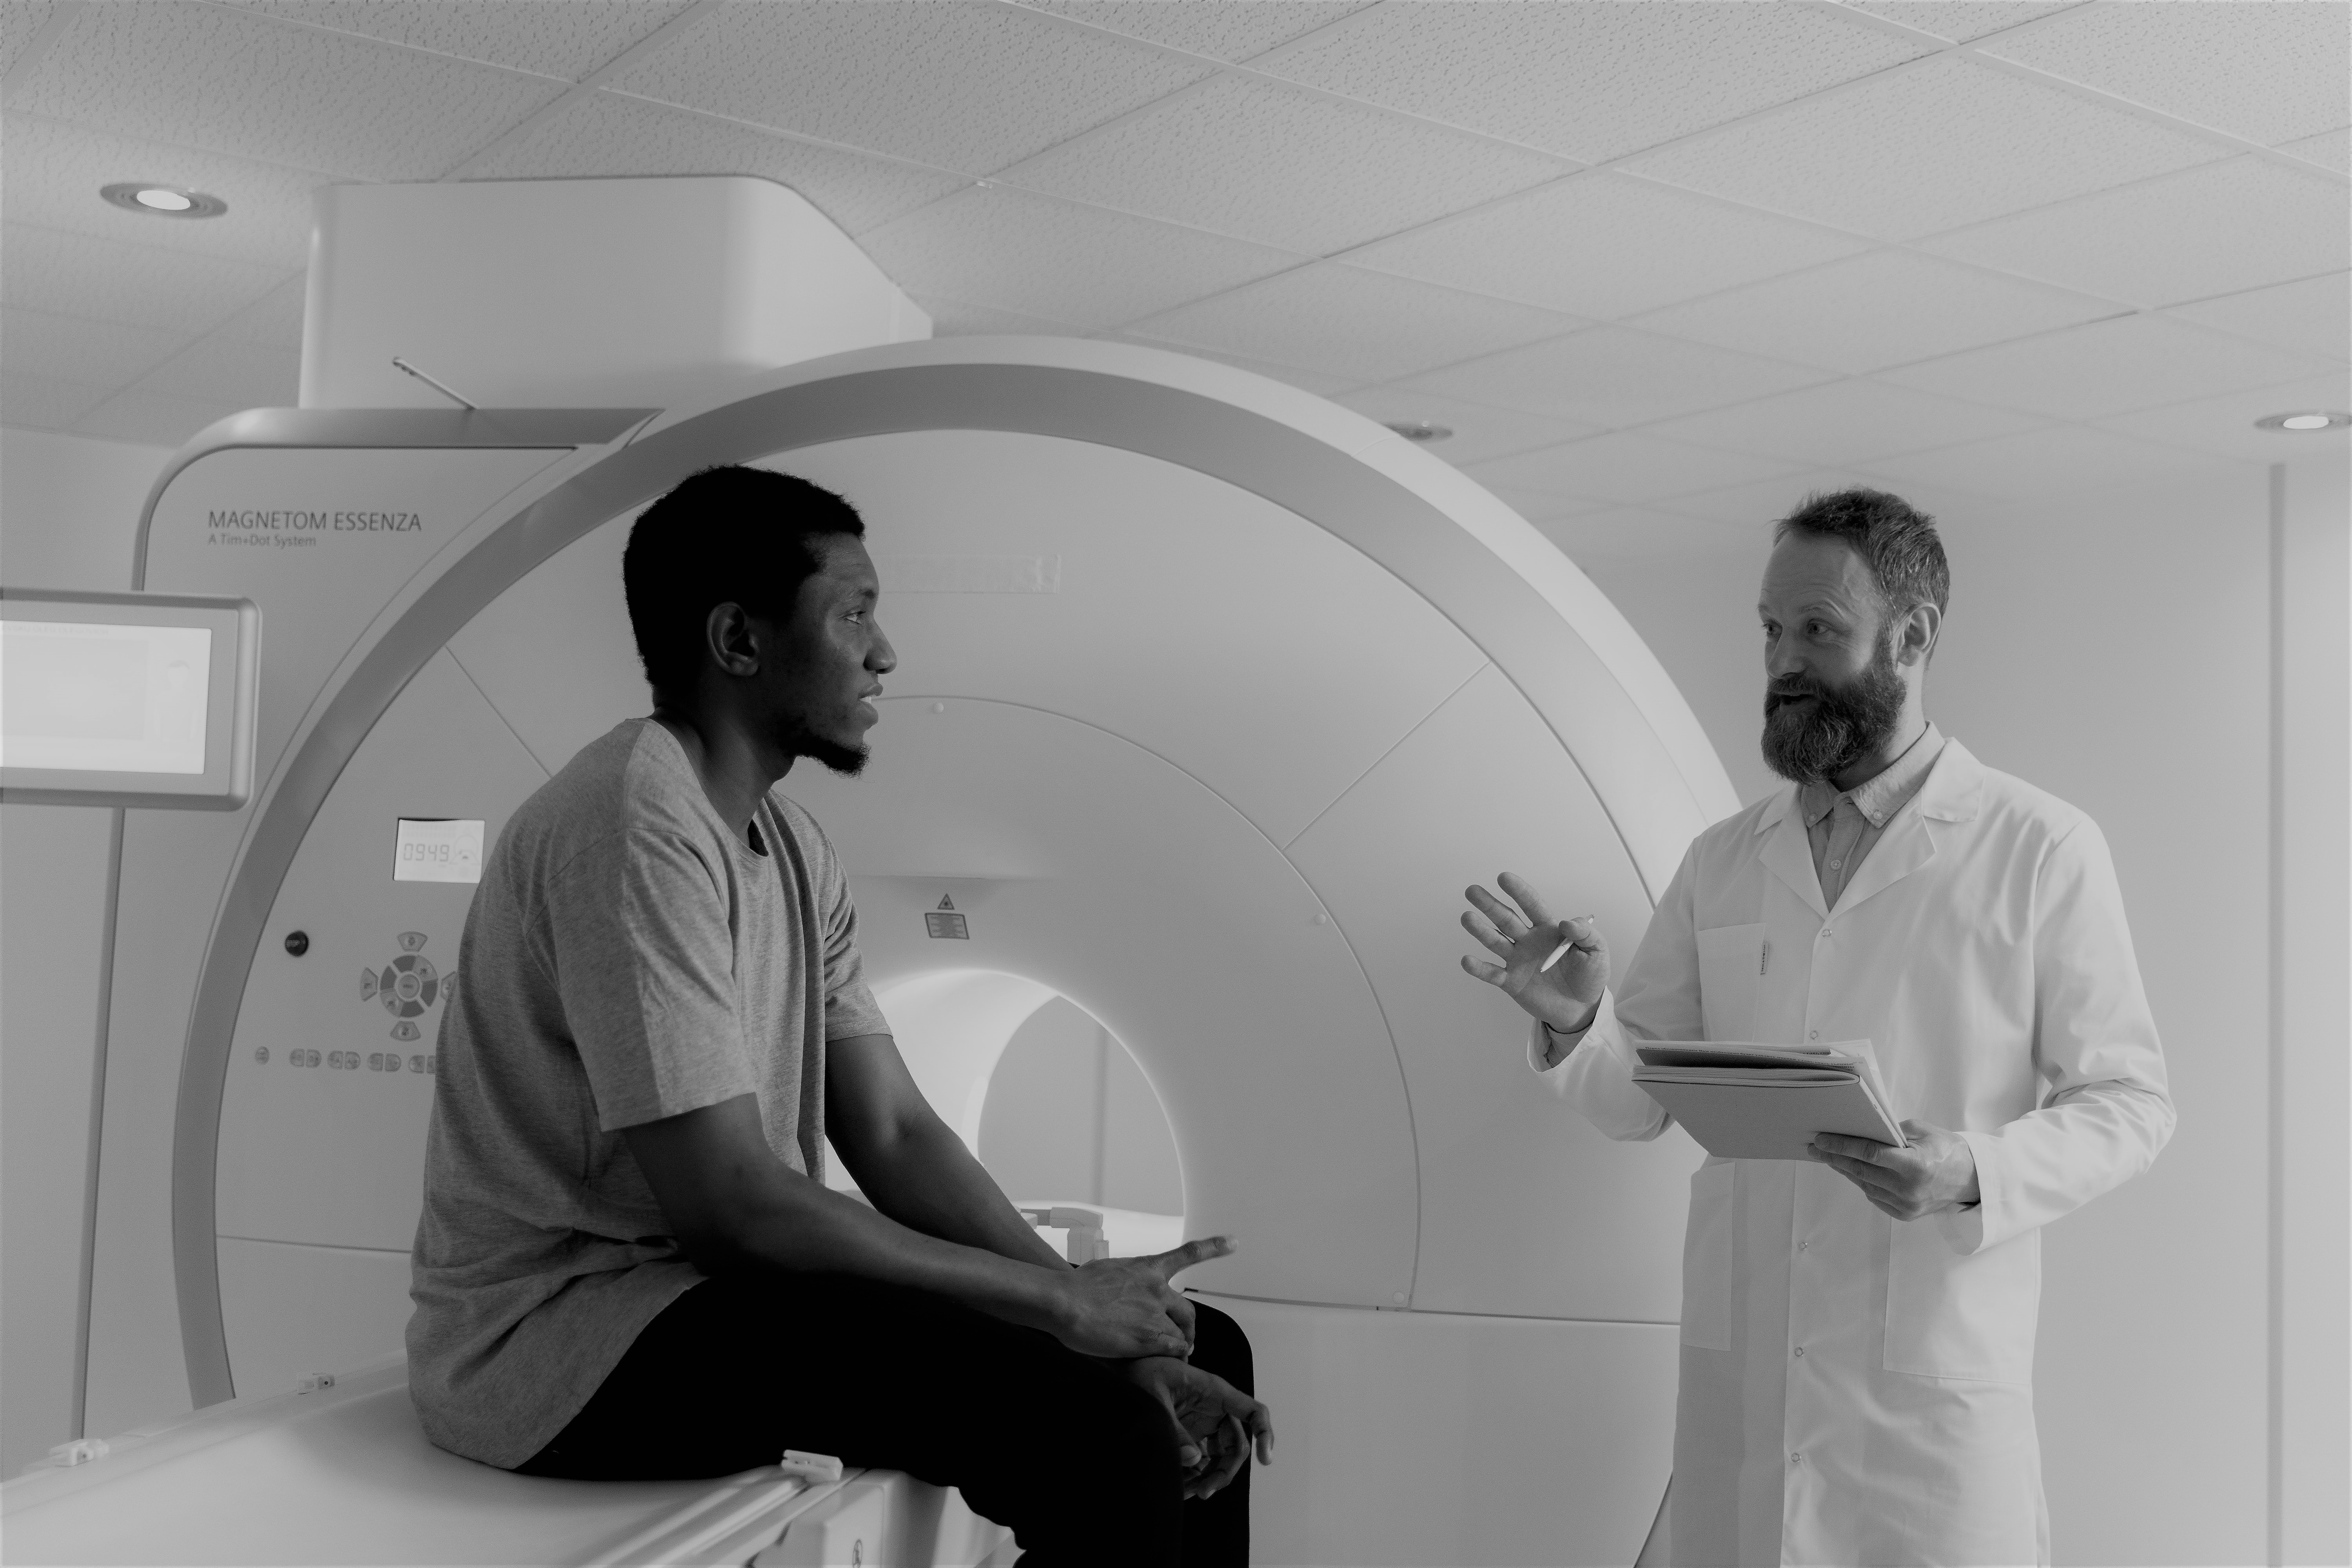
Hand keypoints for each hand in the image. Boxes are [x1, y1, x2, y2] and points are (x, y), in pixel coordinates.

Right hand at [1052, 1237, 1232, 1358]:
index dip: (1214, 1247)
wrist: (1064, 1301)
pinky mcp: (1150, 1337)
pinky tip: (1163, 1361)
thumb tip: (1123, 1289)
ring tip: (1166, 1356)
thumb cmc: (1075, 1287)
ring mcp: (1155, 1313)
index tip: (1233, 1242)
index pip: (1187, 1254)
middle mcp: (1157, 1289)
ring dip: (1175, 1346)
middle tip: (1187, 1339)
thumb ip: (1125, 1281)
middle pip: (1187, 1310)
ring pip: (1179, 1334)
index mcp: (1146, 1268)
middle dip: (1189, 1327)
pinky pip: (1173, 1349)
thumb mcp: (1106, 1271)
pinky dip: (1172, 1356)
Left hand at [1123, 1356, 1273, 1499]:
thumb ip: (1173, 1429)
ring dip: (1209, 1480)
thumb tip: (1194, 1460)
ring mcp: (1204, 1426)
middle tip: (1203, 1492)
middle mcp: (1215, 1411)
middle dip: (1224, 1472)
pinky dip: (1195, 1478)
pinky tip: (1179, 1487)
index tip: (1265, 1460)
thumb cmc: (1142, 1374)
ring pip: (1220, 1460)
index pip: (1253, 1412)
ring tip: (1185, 1493)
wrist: (1124, 1374)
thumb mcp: (1154, 1398)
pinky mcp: (1191, 1438)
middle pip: (1236, 1447)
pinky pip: (1202, 1463)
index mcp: (1215, 1393)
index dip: (1264, 1434)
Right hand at [1460, 872, 1609, 1036]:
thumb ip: (1586, 934)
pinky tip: (1466, 960)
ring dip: (1481, 930)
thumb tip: (1566, 922)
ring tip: (1467, 917)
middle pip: (1506, 919)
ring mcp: (1517, 961)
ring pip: (1495, 941)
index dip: (1519, 891)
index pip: (1531, 906)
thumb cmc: (1589, 977)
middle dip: (1490, 905)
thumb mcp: (1597, 952)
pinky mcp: (1511, 982)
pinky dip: (1479, 968)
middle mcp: (1529, 941)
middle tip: (1472, 891)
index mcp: (1549, 930)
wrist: (1581, 1009)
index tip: (1504, 878)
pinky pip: (1492, 973)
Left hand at [1808, 1120, 1980, 1219]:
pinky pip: (1874, 1196)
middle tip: (1815, 1147)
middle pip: (1861, 1171)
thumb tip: (1862, 1129)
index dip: (1842, 1146)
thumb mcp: (1923, 1131)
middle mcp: (1908, 1189)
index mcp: (1914, 1165)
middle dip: (1834, 1157)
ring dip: (1845, 1170)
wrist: (1973, 1180)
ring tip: (1829, 1157)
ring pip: (1864, 1185)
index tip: (1821, 1139)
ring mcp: (1905, 1205)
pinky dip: (1862, 1182)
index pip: (1869, 1153)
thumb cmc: (1948, 1150)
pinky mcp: (1904, 1214)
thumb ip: (1892, 1130)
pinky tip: (1852, 1170)